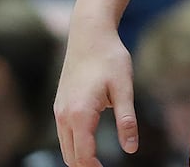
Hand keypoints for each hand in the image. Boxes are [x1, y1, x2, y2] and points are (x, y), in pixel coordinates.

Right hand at [54, 26, 138, 166]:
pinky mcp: (60, 105)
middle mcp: (64, 116)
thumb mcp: (124, 88)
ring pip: (65, 147)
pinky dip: (75, 145)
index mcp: (80, 114)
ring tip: (99, 163)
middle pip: (70, 156)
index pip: (84, 155)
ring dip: (80, 157)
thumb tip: (131, 149)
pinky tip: (90, 145)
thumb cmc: (110, 59)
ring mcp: (59, 111)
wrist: (90, 35)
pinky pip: (64, 134)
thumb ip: (127, 120)